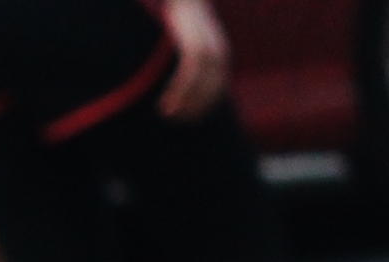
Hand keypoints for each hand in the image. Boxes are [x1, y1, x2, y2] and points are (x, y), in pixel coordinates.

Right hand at [159, 0, 231, 119]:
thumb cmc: (183, 12)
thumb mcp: (192, 35)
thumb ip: (192, 53)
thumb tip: (181, 72)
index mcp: (221, 55)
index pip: (217, 90)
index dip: (204, 107)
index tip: (189, 118)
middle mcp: (220, 55)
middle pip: (211, 93)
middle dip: (194, 110)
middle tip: (176, 122)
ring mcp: (209, 50)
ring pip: (200, 88)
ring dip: (184, 104)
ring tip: (168, 115)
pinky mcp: (195, 45)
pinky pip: (189, 76)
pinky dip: (179, 92)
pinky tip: (167, 102)